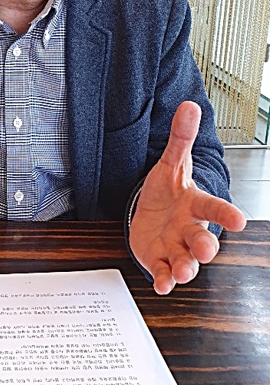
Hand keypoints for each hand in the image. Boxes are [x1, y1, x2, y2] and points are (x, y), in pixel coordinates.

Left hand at [129, 101, 245, 294]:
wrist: (153, 212)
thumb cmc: (168, 190)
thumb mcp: (171, 163)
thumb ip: (180, 137)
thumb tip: (189, 106)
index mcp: (196, 204)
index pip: (215, 208)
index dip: (226, 214)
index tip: (238, 220)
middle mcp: (190, 229)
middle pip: (203, 239)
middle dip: (206, 245)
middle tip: (207, 248)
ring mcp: (176, 247)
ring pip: (186, 261)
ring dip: (186, 267)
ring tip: (184, 272)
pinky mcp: (159, 260)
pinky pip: (164, 273)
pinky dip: (163, 280)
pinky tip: (161, 284)